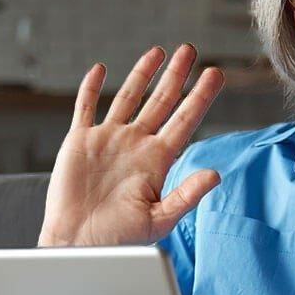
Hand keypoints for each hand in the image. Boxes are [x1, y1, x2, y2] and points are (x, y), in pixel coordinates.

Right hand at [37, 44, 224, 247]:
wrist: (78, 244)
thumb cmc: (120, 238)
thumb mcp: (159, 219)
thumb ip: (186, 195)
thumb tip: (215, 175)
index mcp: (158, 160)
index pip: (185, 120)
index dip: (201, 96)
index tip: (216, 74)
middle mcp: (136, 144)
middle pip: (161, 101)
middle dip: (176, 75)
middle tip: (190, 50)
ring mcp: (108, 140)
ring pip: (128, 97)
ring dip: (142, 74)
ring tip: (157, 52)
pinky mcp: (80, 141)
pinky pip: (86, 107)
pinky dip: (91, 88)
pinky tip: (100, 69)